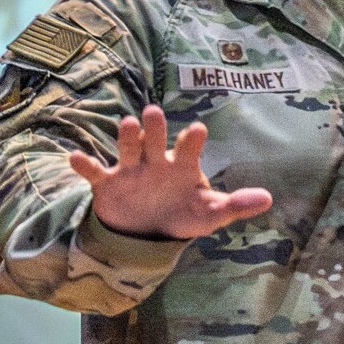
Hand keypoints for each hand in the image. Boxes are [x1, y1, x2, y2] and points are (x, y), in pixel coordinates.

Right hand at [69, 104, 271, 239]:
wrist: (147, 231)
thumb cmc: (182, 214)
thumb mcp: (209, 213)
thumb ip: (234, 205)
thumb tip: (268, 199)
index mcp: (182, 165)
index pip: (188, 148)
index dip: (192, 140)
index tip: (197, 131)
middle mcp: (155, 161)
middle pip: (155, 139)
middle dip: (155, 127)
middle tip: (154, 112)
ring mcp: (131, 170)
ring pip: (127, 148)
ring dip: (126, 137)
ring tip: (127, 124)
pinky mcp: (108, 184)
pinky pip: (94, 172)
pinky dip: (84, 165)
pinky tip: (75, 158)